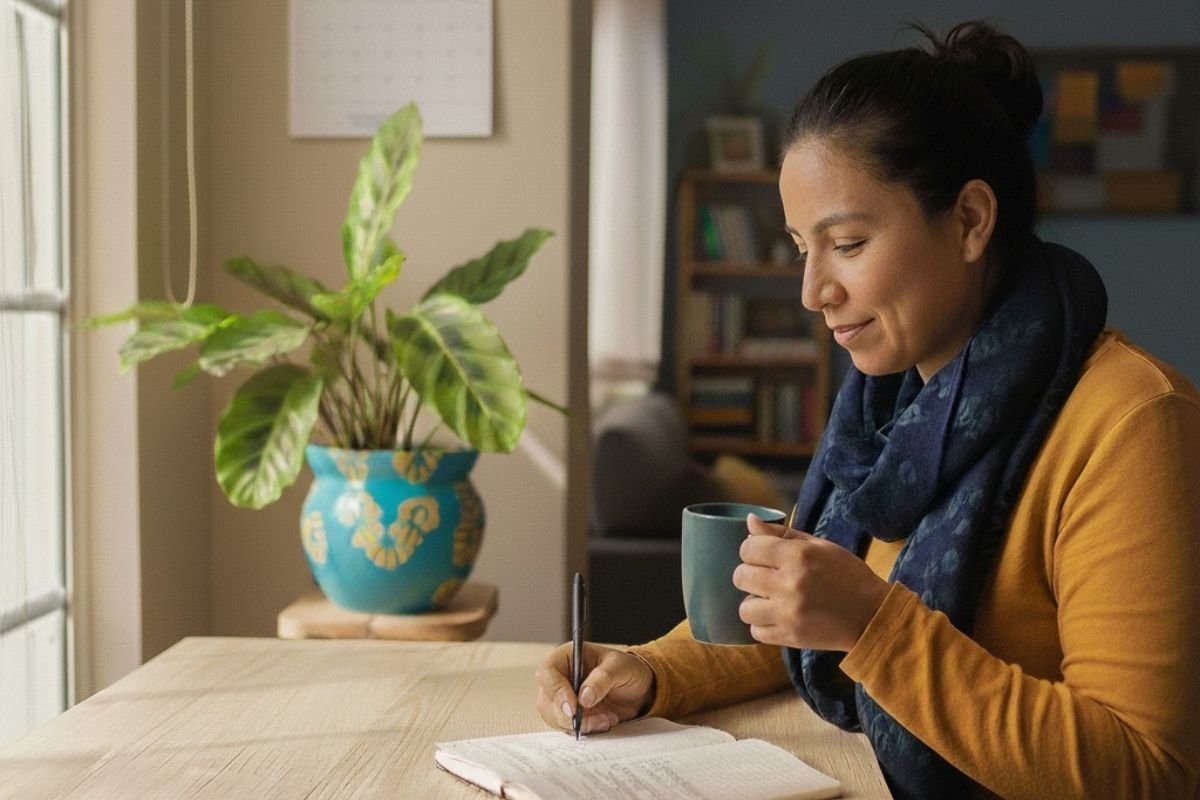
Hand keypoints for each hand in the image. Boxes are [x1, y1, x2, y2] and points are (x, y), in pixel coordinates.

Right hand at [534, 642, 654, 734]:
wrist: (639, 689)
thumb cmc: (627, 669)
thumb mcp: (620, 667)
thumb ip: (602, 679)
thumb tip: (584, 697)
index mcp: (566, 657)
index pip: (547, 673)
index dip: (556, 691)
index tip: (573, 707)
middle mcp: (560, 678)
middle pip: (546, 701)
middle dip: (569, 715)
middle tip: (596, 719)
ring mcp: (563, 699)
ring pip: (555, 719)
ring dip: (582, 724)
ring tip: (607, 718)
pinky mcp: (571, 716)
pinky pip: (568, 729)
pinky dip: (586, 730)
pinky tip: (605, 721)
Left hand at [733, 513, 888, 651]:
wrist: (872, 615)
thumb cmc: (847, 575)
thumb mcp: (820, 546)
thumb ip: (783, 533)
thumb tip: (750, 520)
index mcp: (797, 556)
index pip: (748, 548)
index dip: (753, 550)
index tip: (764, 556)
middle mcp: (788, 583)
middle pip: (741, 576)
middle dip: (750, 574)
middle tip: (767, 578)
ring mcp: (788, 613)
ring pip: (744, 608)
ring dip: (754, 603)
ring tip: (770, 600)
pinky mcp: (790, 637)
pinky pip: (756, 631)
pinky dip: (763, 625)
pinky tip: (777, 616)